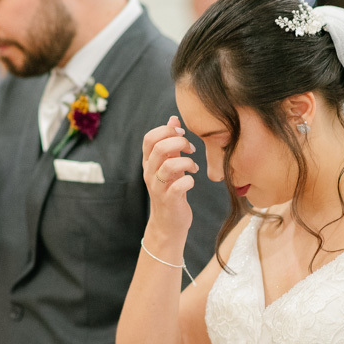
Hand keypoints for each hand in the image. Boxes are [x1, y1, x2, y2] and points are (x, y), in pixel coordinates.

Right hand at [142, 116, 198, 238]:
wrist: (169, 224)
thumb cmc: (171, 190)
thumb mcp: (170, 163)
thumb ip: (171, 142)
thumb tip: (173, 119)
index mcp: (149, 162)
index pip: (149, 138)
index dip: (167, 131)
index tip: (183, 134)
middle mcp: (149, 173)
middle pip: (159, 148)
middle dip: (179, 143)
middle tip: (191, 149)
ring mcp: (158, 187)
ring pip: (169, 165)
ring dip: (186, 162)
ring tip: (194, 167)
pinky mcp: (168, 200)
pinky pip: (179, 186)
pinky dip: (189, 180)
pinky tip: (192, 181)